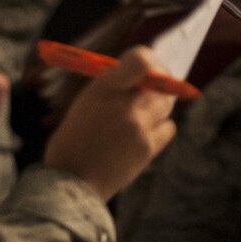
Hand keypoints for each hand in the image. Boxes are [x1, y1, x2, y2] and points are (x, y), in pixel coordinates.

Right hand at [44, 46, 177, 201]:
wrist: (72, 180)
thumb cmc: (74, 140)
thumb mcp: (86, 102)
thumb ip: (113, 88)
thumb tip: (142, 75)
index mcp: (103, 89)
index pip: (142, 60)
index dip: (150, 62)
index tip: (150, 68)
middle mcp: (123, 105)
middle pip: (159, 82)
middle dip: (157, 85)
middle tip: (150, 90)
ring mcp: (138, 127)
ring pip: (165, 104)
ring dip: (157, 107)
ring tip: (139, 118)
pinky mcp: (148, 147)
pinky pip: (168, 127)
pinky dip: (160, 128)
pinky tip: (143, 135)